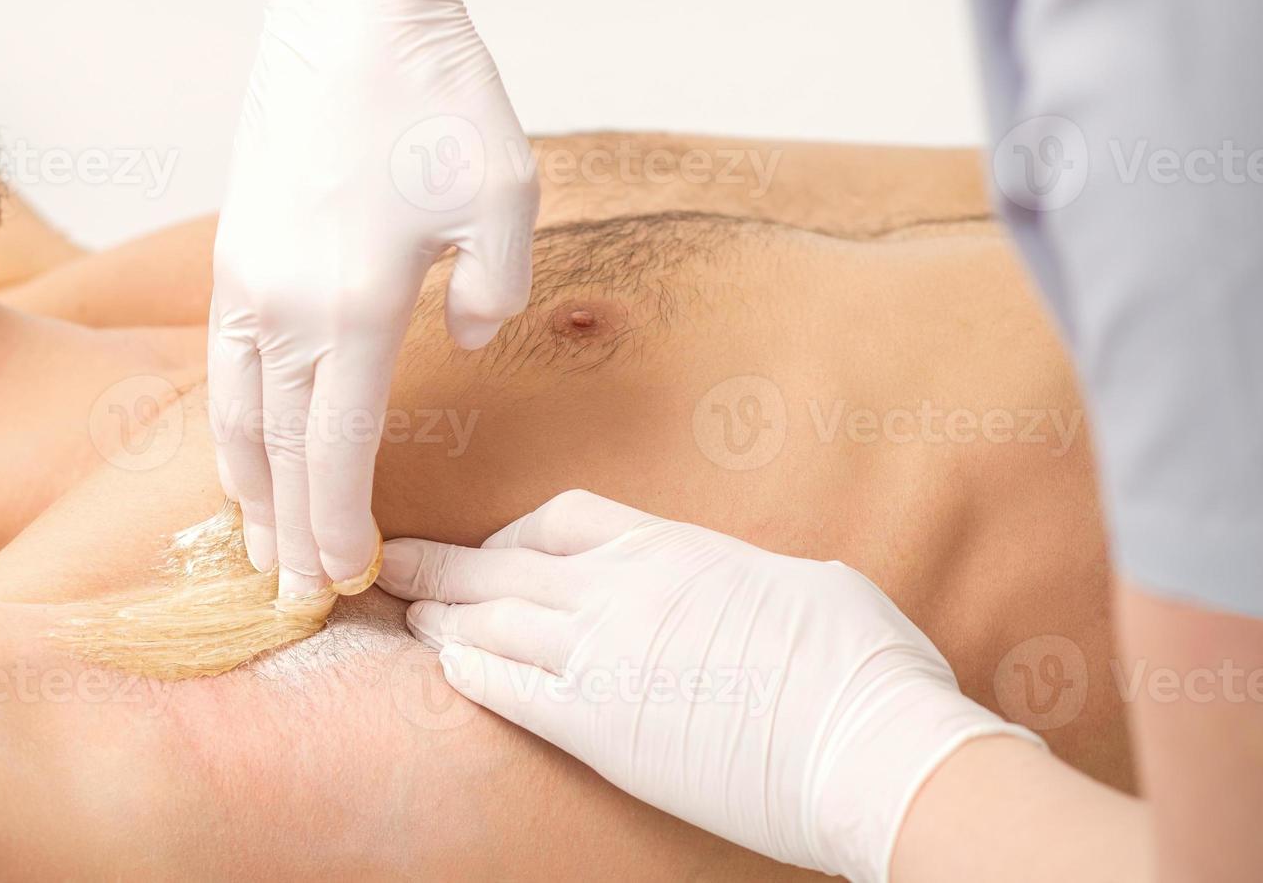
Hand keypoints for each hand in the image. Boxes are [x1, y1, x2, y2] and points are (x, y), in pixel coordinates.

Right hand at [211, 0, 537, 595]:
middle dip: (291, 534)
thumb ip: (496, 290)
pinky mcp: (233, 254)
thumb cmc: (434, 94)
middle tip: (300, 597)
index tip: (346, 579)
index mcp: (357, 310)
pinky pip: (221, 366)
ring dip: (248, 492)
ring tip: (258, 548)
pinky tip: (240, 451)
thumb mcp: (505, 193)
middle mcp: (287, 311)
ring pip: (235, 416)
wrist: (347, 14)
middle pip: (279, 454)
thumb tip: (468, 339)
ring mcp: (248, 283)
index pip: (336, 453)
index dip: (338, 527)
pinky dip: (227, 425)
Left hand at [377, 490, 1040, 882]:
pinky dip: (468, 670)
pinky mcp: (600, 727)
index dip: (514, 532)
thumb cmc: (865, 669)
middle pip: (505, 562)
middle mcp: (627, 590)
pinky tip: (443, 666)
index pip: (564, 517)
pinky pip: (507, 687)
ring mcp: (606, 656)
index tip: (494, 548)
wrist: (871, 746)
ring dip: (440, 615)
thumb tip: (751, 589)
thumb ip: (749, 579)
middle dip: (443, 561)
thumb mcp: (807, 586)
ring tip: (405, 613)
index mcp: (676, 548)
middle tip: (392, 558)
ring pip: (492, 620)